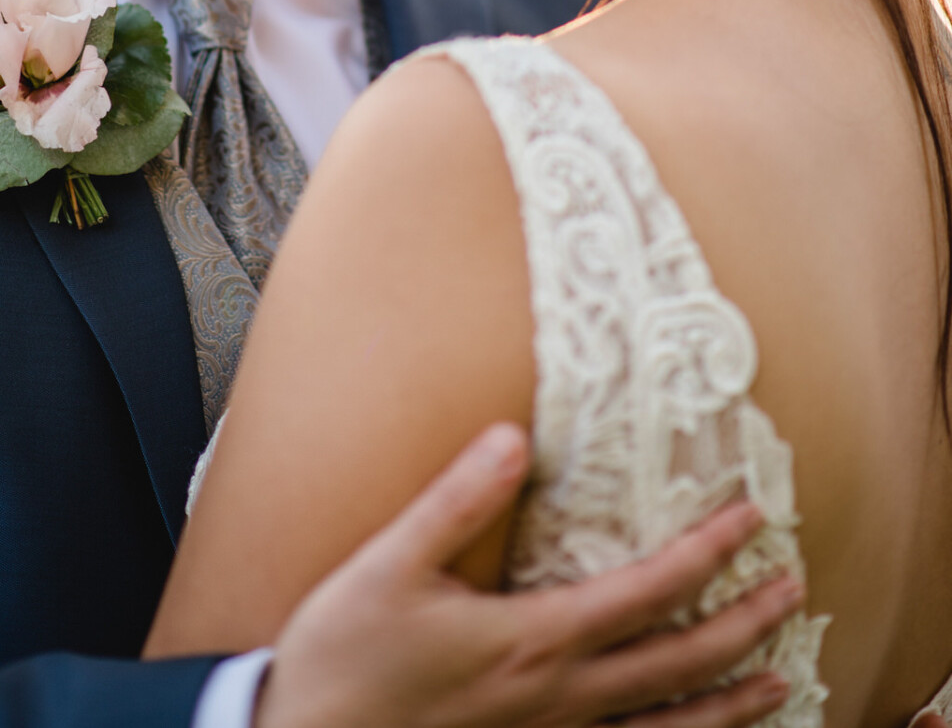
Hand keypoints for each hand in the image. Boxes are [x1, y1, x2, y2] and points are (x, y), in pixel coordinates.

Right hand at [256, 423, 799, 727]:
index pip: (648, 591)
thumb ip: (456, 499)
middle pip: (680, 664)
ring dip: (730, 704)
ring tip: (779, 682)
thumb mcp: (389, 565)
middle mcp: (561, 701)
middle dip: (744, 625)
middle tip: (792, 591)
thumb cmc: (346, 661)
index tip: (749, 519)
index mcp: (534, 640)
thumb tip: (512, 437)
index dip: (707, 553)